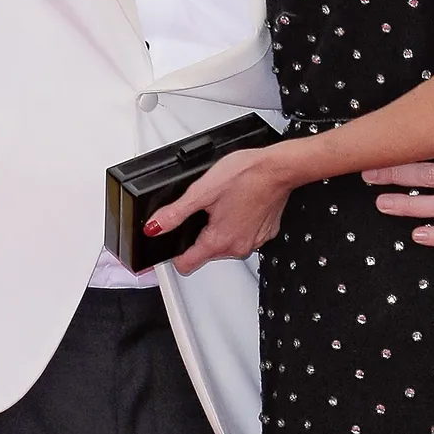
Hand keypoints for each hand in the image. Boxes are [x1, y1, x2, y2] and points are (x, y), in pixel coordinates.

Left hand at [146, 146, 293, 273]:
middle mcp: (237, 247)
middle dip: (198, 236)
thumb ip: (175, 213)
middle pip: (205, 254)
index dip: (175, 253)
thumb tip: (154, 226)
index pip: (186, 265)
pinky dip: (237, 225)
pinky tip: (238, 206)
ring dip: (219, 229)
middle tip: (202, 212)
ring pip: (225, 244)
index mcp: (219, 241)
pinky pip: (243, 236)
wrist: (279, 168)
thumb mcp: (202, 191)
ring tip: (222, 206)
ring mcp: (253, 242)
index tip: (174, 240)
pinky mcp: (264, 234)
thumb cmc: (247, 175)